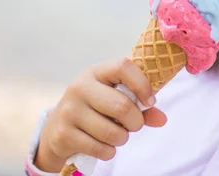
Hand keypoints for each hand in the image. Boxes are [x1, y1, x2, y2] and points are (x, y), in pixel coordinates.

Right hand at [34, 57, 166, 171]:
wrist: (56, 127)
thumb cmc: (95, 108)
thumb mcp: (115, 98)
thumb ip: (141, 106)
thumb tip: (162, 119)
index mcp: (96, 72)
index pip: (123, 66)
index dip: (142, 85)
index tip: (150, 101)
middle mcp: (80, 87)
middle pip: (122, 106)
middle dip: (136, 122)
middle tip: (134, 125)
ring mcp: (69, 111)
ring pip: (112, 132)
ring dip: (123, 138)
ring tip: (118, 135)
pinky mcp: (64, 134)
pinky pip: (100, 149)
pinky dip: (109, 152)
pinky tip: (104, 145)